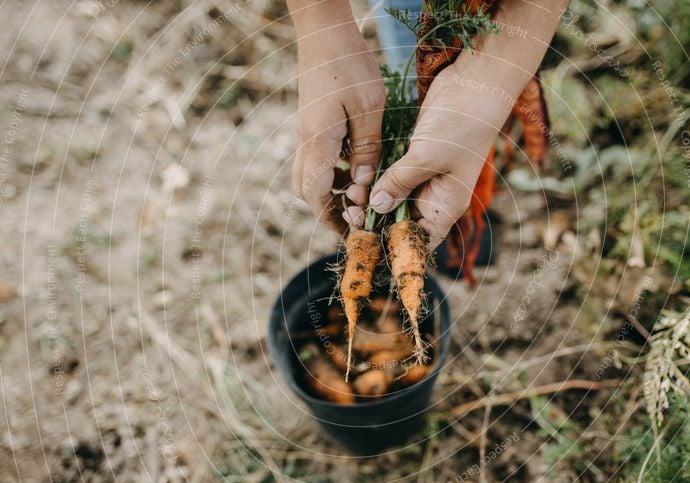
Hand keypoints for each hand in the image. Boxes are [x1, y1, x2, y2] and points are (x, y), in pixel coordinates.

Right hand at [292, 18, 383, 231]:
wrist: (324, 30)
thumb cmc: (348, 63)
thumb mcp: (369, 106)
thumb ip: (367, 147)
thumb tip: (365, 184)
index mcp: (317, 141)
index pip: (315, 193)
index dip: (331, 218)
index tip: (353, 231)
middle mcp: (306, 141)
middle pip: (307, 190)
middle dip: (329, 209)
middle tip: (357, 218)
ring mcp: (307, 132)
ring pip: (310, 175)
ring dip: (332, 191)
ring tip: (361, 196)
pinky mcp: (313, 123)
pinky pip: (318, 158)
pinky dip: (334, 171)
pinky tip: (357, 167)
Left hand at [367, 65, 511, 246]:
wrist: (475, 83)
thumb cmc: (462, 124)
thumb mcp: (428, 156)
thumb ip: (400, 182)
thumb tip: (376, 206)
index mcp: (447, 205)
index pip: (420, 240)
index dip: (395, 247)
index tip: (368, 244)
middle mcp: (435, 195)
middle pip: (401, 222)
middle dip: (376, 222)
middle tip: (351, 215)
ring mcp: (424, 175)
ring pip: (392, 199)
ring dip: (371, 200)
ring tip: (350, 196)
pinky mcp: (413, 156)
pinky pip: (390, 176)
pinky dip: (375, 179)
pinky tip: (356, 180)